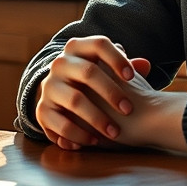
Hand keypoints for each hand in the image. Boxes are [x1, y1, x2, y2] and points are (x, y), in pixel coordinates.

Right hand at [35, 36, 150, 149]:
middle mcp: (60, 64)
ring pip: (75, 99)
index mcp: (77, 49)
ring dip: (97, 118)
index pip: (99, 45)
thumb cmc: (96, 83)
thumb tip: (144, 65)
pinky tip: (94, 141)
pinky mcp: (42, 111)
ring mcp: (49, 87)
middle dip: (111, 92)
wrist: (64, 97)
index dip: (116, 59)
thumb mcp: (108, 71)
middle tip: (128, 110)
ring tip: (115, 132)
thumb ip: (125, 68)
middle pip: (88, 72)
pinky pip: (60, 123)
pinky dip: (78, 134)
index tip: (132, 77)